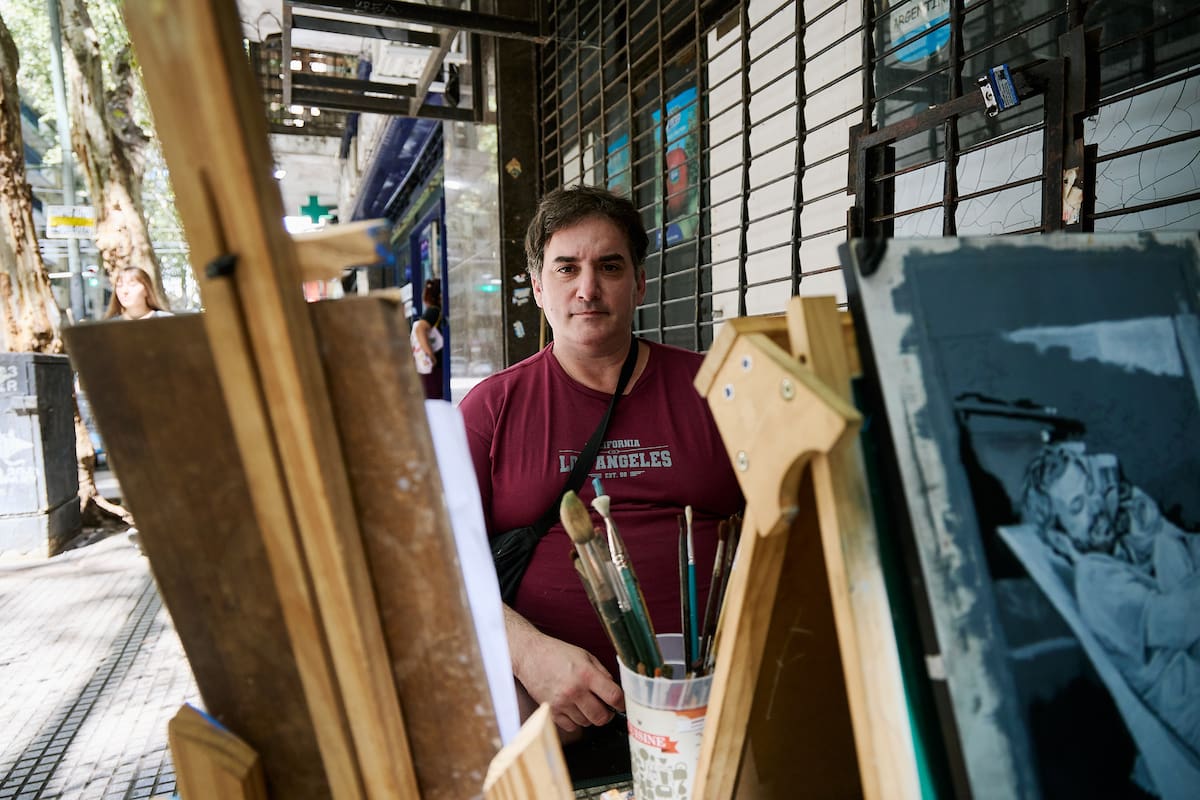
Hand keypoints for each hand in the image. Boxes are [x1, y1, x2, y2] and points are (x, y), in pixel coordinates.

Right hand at [505, 608, 623, 732]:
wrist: (530, 655)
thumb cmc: (558, 654)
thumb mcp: (585, 656)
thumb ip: (602, 674)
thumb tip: (615, 692)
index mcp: (586, 674)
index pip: (614, 697)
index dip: (622, 703)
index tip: (621, 704)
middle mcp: (575, 691)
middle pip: (602, 717)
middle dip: (607, 714)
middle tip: (605, 707)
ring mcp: (562, 703)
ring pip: (587, 723)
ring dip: (590, 716)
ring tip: (585, 703)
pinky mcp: (551, 711)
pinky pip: (571, 726)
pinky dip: (575, 720)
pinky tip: (573, 708)